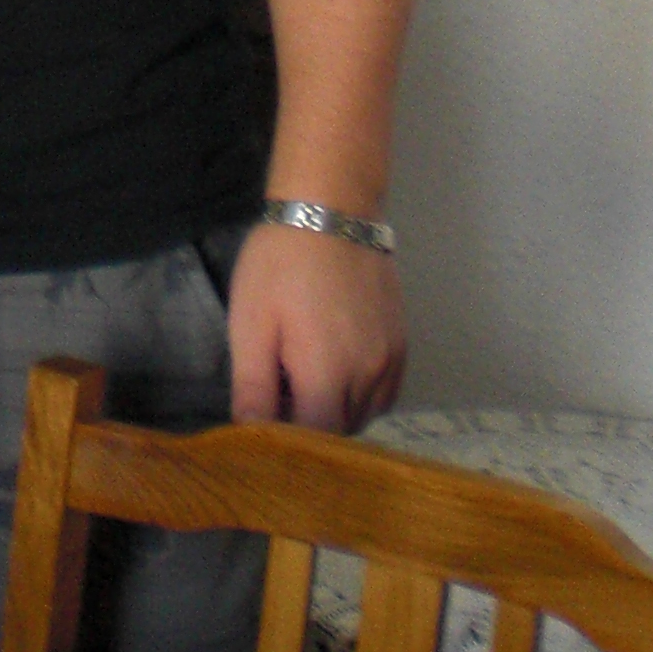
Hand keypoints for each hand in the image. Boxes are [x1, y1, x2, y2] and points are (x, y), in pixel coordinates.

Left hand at [227, 222, 406, 431]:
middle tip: (280, 392)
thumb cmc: (280, 263)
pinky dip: (361, 395)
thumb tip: (252, 437)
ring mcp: (390, 360)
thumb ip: (254, 387)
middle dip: (310, 426)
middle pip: (340, 431)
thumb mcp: (251, 323)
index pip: (314, 441)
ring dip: (336, 411)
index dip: (288, 442)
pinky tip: (336, 369)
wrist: (330, 208)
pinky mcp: (401, 343)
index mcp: (327, 375)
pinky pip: (384, 392)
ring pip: (365, 414)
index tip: (266, 423)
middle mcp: (367, 376)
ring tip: (305, 377)